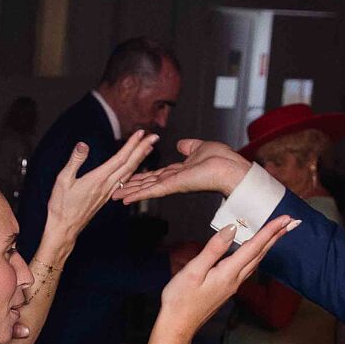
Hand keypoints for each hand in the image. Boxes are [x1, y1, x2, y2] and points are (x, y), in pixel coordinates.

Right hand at [45, 130, 158, 243]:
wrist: (65, 227)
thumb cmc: (61, 205)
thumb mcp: (63, 180)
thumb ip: (75, 161)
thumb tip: (83, 144)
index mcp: (98, 179)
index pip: (120, 159)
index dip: (132, 145)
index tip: (141, 133)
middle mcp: (107, 185)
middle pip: (129, 165)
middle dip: (142, 149)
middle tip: (154, 136)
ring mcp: (108, 192)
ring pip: (128, 173)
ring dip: (139, 159)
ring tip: (148, 148)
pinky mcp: (106, 196)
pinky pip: (123, 181)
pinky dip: (131, 170)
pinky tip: (133, 167)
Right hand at [115, 139, 252, 205]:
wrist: (231, 168)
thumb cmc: (222, 159)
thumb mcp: (201, 147)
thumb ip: (189, 146)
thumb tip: (181, 144)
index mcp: (180, 171)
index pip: (156, 175)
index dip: (142, 177)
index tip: (129, 178)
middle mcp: (174, 180)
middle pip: (147, 183)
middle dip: (130, 187)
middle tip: (114, 191)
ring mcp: (172, 184)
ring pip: (146, 189)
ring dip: (129, 193)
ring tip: (113, 197)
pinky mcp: (173, 186)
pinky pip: (152, 191)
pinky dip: (137, 195)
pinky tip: (125, 199)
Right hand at [147, 215, 299, 343]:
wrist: (177, 326)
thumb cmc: (180, 300)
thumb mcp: (194, 271)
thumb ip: (214, 249)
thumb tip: (232, 229)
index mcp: (228, 273)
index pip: (254, 247)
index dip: (270, 230)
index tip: (285, 218)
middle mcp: (235, 280)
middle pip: (260, 254)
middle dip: (276, 236)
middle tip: (291, 222)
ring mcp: (232, 286)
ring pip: (256, 261)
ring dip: (268, 245)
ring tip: (277, 233)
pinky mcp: (226, 289)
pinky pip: (247, 268)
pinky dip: (256, 255)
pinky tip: (254, 252)